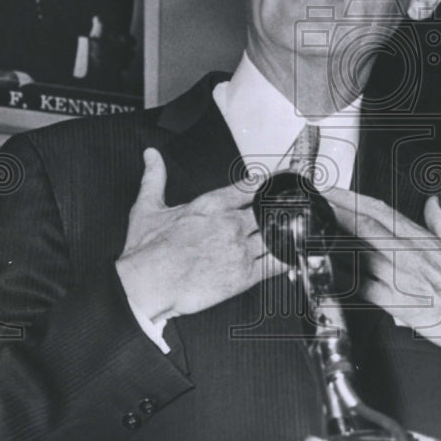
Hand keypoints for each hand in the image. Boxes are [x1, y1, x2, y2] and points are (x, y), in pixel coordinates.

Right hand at [116, 149, 285, 322]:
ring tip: (293, 233)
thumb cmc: (147, 251)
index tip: (277, 185)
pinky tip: (291, 256)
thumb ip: (154, 177)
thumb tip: (151, 155)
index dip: (267, 184)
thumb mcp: (147, 206)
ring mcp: (239, 249)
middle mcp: (229, 224)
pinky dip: (286, 258)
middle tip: (290, 210)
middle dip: (278, 211)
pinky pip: (275, 264)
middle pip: (267, 211)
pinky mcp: (244, 276)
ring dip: (284, 234)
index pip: (250, 187)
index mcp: (211, 204)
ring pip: (275, 236)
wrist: (148, 284)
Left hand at [325, 190, 440, 378]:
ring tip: (310, 227)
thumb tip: (432, 203)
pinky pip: (359, 286)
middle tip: (313, 199)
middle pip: (364, 225)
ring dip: (332, 237)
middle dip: (335, 209)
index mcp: (423, 241)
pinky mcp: (394, 303)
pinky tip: (323, 267)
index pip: (382, 211)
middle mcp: (408, 255)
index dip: (353, 198)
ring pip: (357, 251)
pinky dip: (340, 275)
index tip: (333, 190)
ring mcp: (399, 278)